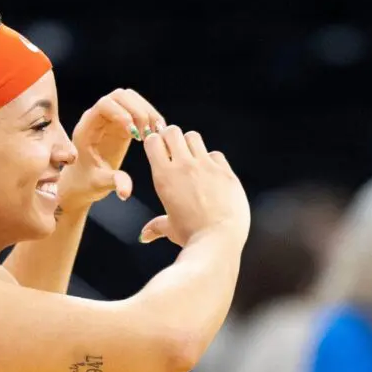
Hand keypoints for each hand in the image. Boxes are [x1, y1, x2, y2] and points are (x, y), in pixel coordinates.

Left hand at [57, 89, 164, 212]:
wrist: (83, 182)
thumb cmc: (85, 182)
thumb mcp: (98, 184)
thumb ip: (113, 182)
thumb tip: (126, 191)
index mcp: (87, 128)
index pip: (104, 104)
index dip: (121, 113)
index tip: (133, 134)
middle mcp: (98, 118)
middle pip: (120, 95)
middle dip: (138, 111)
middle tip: (148, 134)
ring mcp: (111, 118)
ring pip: (132, 99)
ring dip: (147, 112)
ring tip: (154, 133)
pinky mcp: (123, 124)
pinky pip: (139, 110)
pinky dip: (151, 117)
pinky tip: (156, 134)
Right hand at [139, 126, 249, 245]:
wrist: (218, 240)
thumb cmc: (191, 236)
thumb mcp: (171, 229)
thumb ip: (156, 227)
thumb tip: (145, 236)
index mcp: (164, 177)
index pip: (153, 141)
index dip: (155, 143)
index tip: (159, 152)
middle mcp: (184, 166)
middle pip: (172, 131)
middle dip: (171, 138)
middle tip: (175, 152)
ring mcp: (206, 166)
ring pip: (194, 137)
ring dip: (191, 145)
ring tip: (194, 162)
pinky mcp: (226, 172)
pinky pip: (216, 154)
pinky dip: (212, 161)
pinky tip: (212, 176)